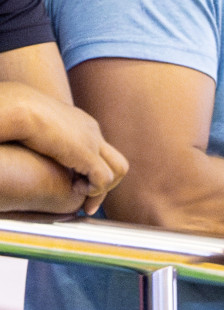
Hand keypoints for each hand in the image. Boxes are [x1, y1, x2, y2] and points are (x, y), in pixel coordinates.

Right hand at [0, 83, 128, 212]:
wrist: (19, 107)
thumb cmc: (17, 115)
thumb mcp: (37, 126)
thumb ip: (45, 138)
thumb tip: (37, 149)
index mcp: (81, 123)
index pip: (100, 151)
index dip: (93, 171)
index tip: (78, 186)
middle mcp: (92, 131)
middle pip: (116, 160)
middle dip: (106, 183)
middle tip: (88, 202)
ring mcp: (92, 141)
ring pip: (119, 170)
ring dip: (102, 187)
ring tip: (79, 191)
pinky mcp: (86, 153)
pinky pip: (104, 179)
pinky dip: (93, 189)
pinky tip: (74, 188)